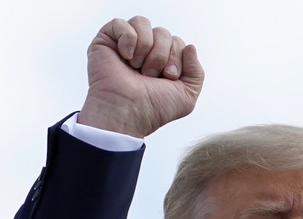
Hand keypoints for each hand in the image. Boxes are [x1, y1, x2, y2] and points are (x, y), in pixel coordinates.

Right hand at [78, 16, 202, 137]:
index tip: (168, 78)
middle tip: (150, 76)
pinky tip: (125, 57)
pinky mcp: (106, 40)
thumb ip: (197, 72)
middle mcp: (144, 51)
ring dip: (146, 48)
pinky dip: (128, 39)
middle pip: (163, 32)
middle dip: (161, 55)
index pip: (177, 42)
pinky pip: (122, 23)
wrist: (128, 111)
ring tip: (137, 68)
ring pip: (143, 23)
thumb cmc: (154, 107)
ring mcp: (124, 45)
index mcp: (162, 62)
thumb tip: (190, 46)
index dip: (177, 58)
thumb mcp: (187, 94)